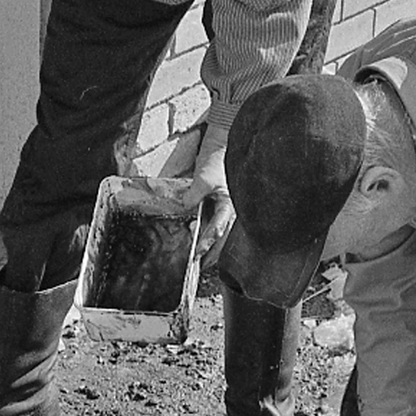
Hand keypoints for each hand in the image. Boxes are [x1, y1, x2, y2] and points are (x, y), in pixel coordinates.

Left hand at [184, 124, 233, 267]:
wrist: (219, 149)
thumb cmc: (217, 162)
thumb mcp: (205, 178)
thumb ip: (195, 194)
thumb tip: (185, 207)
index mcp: (229, 207)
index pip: (218, 230)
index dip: (207, 243)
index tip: (197, 254)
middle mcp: (228, 212)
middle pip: (220, 240)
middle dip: (209, 254)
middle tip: (197, 267)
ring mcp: (221, 211)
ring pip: (216, 236)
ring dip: (206, 247)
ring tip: (196, 258)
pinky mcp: (214, 208)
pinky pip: (210, 227)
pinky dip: (203, 236)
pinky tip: (195, 241)